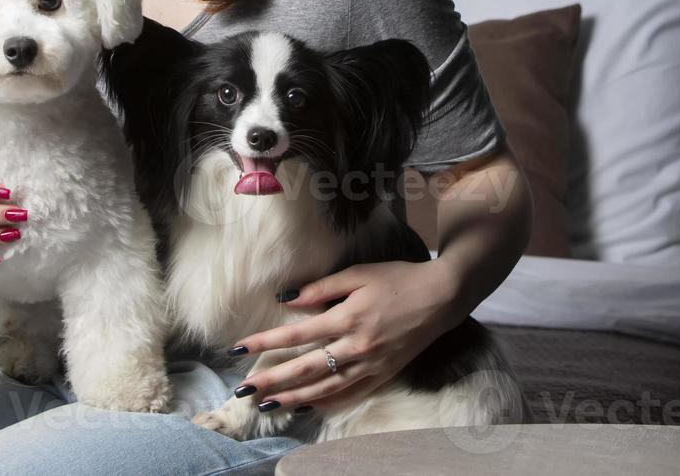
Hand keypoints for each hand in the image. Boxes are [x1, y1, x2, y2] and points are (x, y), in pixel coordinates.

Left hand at [227, 260, 461, 411]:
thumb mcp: (359, 274)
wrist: (442, 297)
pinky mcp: (383, 374)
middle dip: (272, 380)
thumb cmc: (398, 279)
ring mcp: (371, 364)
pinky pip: (350, 394)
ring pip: (326, 388)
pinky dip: (326, 403)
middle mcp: (357, 346)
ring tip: (267, 405)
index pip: (296, 334)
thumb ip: (322, 288)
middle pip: (306, 368)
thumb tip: (286, 298)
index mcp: (348, 317)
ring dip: (294, 397)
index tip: (238, 348)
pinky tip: (307, 406)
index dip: (265, 342)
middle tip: (244, 390)